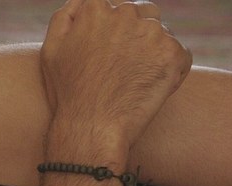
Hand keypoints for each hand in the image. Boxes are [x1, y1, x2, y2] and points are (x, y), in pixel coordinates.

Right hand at [40, 0, 191, 161]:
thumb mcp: (51, 48)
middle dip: (135, 35)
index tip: (109, 52)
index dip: (113, 29)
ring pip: (161, 33)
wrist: (91, 127)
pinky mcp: (173, 53)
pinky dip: (170, 70)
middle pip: (142, 12)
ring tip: (134, 79)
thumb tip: (85, 2)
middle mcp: (126, 14)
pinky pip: (180, 55)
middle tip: (122, 67)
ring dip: (153, 50)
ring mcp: (152, 32)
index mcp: (95, 8)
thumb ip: (67, 15)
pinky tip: (149, 88)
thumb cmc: (68, 92)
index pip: (116, 5)